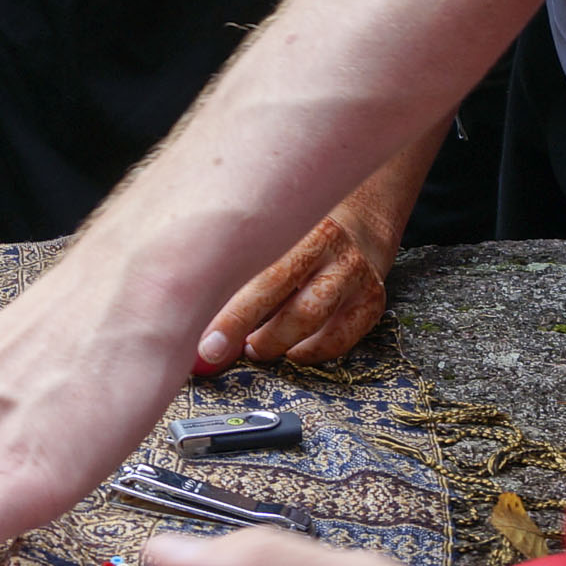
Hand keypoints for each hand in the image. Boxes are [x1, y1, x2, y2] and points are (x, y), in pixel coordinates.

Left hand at [196, 214, 390, 371]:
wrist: (361, 214)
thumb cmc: (298, 225)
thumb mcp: (270, 226)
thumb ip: (236, 261)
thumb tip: (193, 309)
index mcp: (296, 219)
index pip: (253, 264)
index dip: (225, 305)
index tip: (201, 334)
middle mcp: (329, 243)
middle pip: (279, 290)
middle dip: (240, 325)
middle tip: (215, 350)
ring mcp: (354, 272)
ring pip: (310, 317)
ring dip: (275, 340)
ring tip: (253, 347)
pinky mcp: (372, 299)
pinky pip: (341, 337)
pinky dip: (312, 352)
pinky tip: (292, 350)